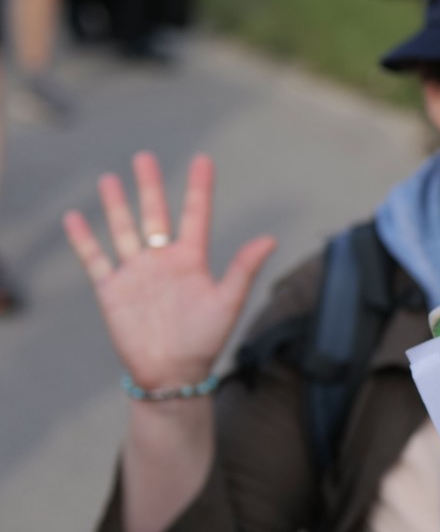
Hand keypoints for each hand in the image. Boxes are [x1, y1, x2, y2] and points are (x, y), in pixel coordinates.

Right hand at [62, 153, 275, 388]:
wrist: (172, 374)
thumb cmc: (205, 341)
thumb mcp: (227, 302)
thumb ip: (244, 269)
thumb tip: (270, 238)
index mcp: (192, 260)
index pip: (196, 215)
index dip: (199, 188)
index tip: (203, 160)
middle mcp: (163, 261)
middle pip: (155, 215)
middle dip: (149, 187)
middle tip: (144, 156)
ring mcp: (136, 273)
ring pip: (123, 230)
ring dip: (117, 206)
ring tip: (110, 179)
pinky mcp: (112, 290)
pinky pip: (94, 259)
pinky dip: (84, 239)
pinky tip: (76, 217)